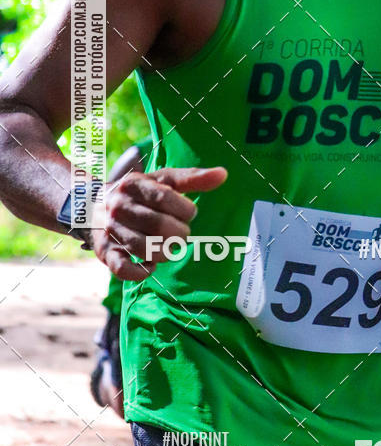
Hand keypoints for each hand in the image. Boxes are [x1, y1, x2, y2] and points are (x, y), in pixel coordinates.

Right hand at [91, 166, 227, 280]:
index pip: (163, 196)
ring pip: (142, 247)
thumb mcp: (162, 180)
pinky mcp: (105, 253)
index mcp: (134, 185)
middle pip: (157, 224)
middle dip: (179, 233)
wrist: (91, 207)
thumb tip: (223, 174)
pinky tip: (152, 265)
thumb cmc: (139, 194)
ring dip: (165, 252)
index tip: (191, 213)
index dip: (184, 209)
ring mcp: (110, 231)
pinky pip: (122, 268)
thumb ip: (192, 178)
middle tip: (183, 234)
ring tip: (171, 247)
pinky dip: (141, 271)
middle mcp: (118, 207)